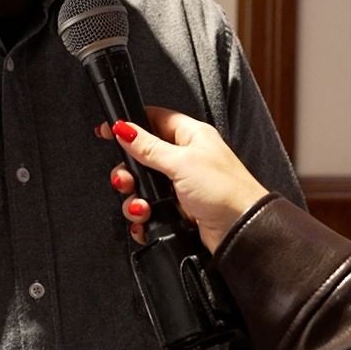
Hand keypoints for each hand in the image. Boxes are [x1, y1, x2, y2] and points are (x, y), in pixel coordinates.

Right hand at [96, 107, 270, 251]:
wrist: (242, 229)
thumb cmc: (224, 189)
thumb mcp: (181, 162)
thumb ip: (149, 147)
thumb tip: (124, 128)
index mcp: (190, 136)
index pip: (154, 120)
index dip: (131, 124)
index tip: (108, 131)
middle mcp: (185, 158)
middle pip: (142, 157)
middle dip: (129, 171)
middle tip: (126, 180)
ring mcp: (181, 185)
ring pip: (143, 186)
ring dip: (135, 198)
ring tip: (141, 207)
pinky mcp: (179, 209)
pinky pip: (151, 209)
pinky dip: (144, 217)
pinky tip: (145, 220)